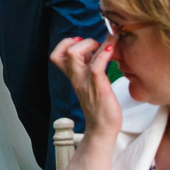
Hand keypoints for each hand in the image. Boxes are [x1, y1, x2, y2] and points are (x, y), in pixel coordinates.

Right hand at [48, 36, 123, 152]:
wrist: (102, 129)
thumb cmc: (100, 106)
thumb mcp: (90, 82)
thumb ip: (90, 67)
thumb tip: (97, 50)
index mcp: (74, 76)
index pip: (57, 55)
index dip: (66, 43)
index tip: (81, 43)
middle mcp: (77, 77)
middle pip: (65, 52)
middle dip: (82, 41)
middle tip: (98, 45)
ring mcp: (86, 81)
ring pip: (74, 55)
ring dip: (91, 44)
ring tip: (106, 46)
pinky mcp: (98, 86)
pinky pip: (96, 66)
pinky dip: (104, 54)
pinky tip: (112, 50)